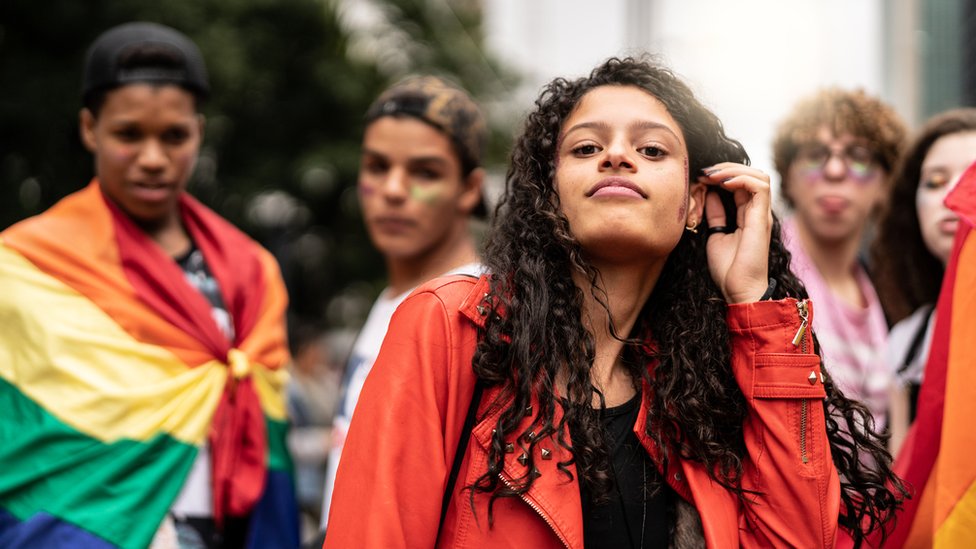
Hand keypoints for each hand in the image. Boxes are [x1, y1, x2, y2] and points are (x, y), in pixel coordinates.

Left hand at [699, 163, 771, 303]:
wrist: (739, 290)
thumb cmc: (729, 269)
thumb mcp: (715, 235)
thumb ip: (715, 214)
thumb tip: (709, 193)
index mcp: (747, 215)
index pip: (741, 184)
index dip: (722, 175)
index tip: (701, 176)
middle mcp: (757, 212)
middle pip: (752, 175)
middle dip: (727, 168)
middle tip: (705, 171)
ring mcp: (761, 214)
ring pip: (759, 176)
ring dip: (734, 170)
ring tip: (712, 175)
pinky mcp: (762, 219)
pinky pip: (760, 187)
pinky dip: (741, 179)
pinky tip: (723, 183)